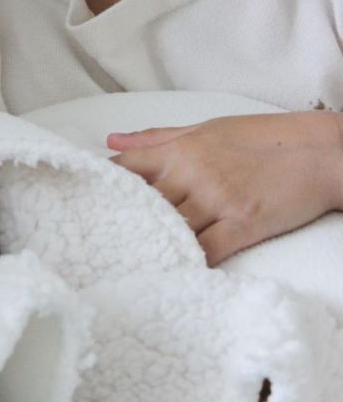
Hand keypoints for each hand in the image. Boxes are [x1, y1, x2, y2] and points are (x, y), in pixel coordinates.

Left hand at [108, 111, 342, 265]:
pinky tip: (172, 273)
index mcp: (181, 148)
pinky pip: (205, 251)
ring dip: (151, 246)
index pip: (127, 168)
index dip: (103, 188)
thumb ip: (156, 137)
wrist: (317, 151)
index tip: (84, 205)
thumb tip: (111, 140)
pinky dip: (188, 263)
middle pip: (142, 204)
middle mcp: (192, 173)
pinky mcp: (241, 225)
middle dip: (120, 223)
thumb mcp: (206, 128)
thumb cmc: (261, 138)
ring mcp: (217, 199)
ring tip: (126, 264)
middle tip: (95, 245)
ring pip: (169, 230)